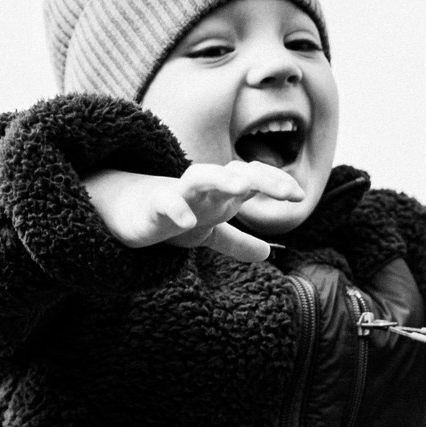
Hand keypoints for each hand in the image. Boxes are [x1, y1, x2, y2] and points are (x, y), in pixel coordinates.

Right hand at [83, 162, 304, 265]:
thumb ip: (237, 241)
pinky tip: (187, 221)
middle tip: (288, 191)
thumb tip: (267, 253)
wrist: (126, 214)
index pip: (252, 178)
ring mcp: (178, 194)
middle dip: (262, 179)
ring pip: (201, 177)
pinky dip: (176, 209)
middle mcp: (203, 188)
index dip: (275, 183)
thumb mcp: (208, 231)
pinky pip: (165, 203)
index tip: (299, 196)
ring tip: (243, 188)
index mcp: (219, 192)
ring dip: (222, 179)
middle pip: (235, 173)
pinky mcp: (152, 206)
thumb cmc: (172, 216)